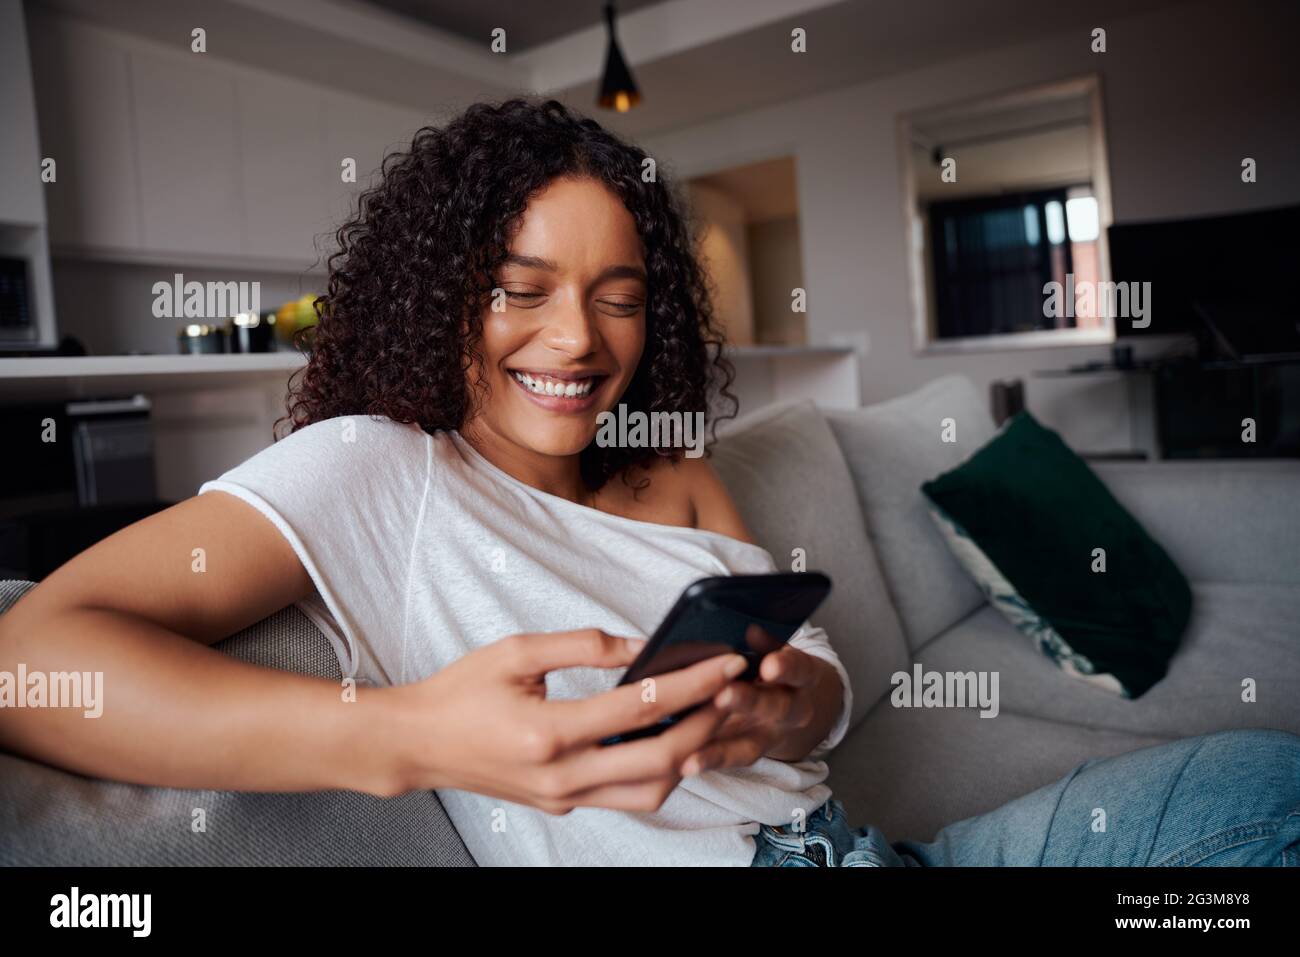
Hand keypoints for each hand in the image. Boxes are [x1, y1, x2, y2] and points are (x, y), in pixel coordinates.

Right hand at [386, 628, 749, 814]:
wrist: (418, 744)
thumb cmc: (461, 692)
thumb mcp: (518, 651)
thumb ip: (586, 645)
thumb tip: (642, 644)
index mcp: (548, 732)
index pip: (643, 708)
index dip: (693, 683)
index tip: (727, 662)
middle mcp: (562, 776)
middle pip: (660, 760)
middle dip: (707, 724)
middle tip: (734, 691)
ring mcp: (564, 798)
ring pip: (651, 792)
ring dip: (689, 756)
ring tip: (708, 716)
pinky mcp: (564, 805)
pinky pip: (627, 797)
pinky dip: (657, 772)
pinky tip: (670, 738)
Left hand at [680, 628, 839, 772]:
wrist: (790, 704)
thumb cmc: (772, 666)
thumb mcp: (774, 647)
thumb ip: (762, 642)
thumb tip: (749, 629)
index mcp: (801, 675)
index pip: (799, 669)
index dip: (786, 667)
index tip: (769, 664)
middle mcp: (792, 709)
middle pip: (775, 707)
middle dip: (749, 701)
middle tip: (724, 694)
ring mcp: (770, 735)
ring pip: (751, 744)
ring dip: (722, 747)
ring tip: (695, 749)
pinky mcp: (749, 753)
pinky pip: (730, 760)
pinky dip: (708, 761)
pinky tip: (687, 763)